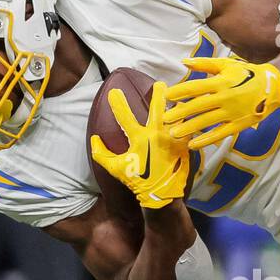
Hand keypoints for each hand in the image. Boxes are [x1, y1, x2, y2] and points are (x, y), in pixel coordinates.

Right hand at [90, 81, 190, 208]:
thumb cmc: (138, 182)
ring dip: (175, 106)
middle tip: (159, 84)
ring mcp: (172, 139)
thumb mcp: (115, 169)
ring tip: (177, 98)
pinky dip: (185, 122)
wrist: (162, 195)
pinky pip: (186, 129)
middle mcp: (157, 136)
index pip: (125, 116)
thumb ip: (101, 153)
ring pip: (176, 115)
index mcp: (139, 139)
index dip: (118, 102)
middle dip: (158, 93)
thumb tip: (94, 138)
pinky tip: (186, 117)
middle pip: (158, 108)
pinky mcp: (184, 146)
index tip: (114, 90)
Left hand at [163, 57, 279, 148]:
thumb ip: (205, 64)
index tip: (167, 96)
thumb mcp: (226, 64)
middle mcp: (225, 98)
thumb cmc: (247, 73)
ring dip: (189, 128)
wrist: (272, 86)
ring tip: (174, 133)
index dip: (180, 92)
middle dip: (180, 113)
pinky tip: (193, 144)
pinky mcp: (238, 124)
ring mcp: (231, 113)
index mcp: (221, 82)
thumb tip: (184, 62)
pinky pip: (219, 134)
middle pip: (198, 106)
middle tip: (165, 119)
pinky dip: (206, 140)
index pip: (195, 87)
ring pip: (206, 122)